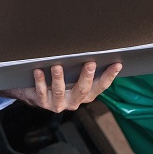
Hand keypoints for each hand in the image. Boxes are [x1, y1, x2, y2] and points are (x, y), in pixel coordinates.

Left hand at [0, 61, 121, 111]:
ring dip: (59, 78)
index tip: (117, 64)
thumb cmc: (58, 80)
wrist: (36, 93)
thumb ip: (83, 68)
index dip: (109, 76)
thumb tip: (95, 50)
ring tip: (57, 66)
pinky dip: (40, 81)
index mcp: (85, 95)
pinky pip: (41, 92)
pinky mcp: (43, 102)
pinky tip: (38, 71)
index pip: (100, 86)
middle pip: (82, 90)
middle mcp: (74, 101)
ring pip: (60, 91)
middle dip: (86, 76)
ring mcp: (58, 103)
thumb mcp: (73, 76)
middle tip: (90, 63)